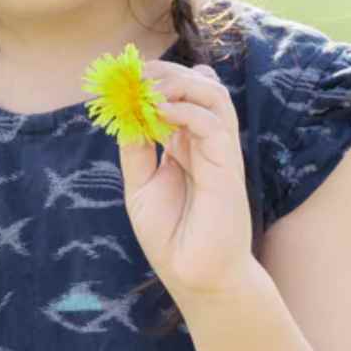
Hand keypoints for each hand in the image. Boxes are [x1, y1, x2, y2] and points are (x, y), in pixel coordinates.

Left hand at [117, 60, 255, 299]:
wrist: (196, 278)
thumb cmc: (172, 237)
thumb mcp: (141, 187)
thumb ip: (137, 151)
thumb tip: (125, 114)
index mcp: (187, 144)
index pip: (181, 94)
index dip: (156, 79)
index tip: (123, 78)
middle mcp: (205, 142)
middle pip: (199, 84)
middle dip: (166, 72)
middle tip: (134, 75)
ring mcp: (220, 152)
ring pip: (213, 94)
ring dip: (178, 82)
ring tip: (147, 89)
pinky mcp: (228, 167)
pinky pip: (214, 124)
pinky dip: (187, 110)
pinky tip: (159, 112)